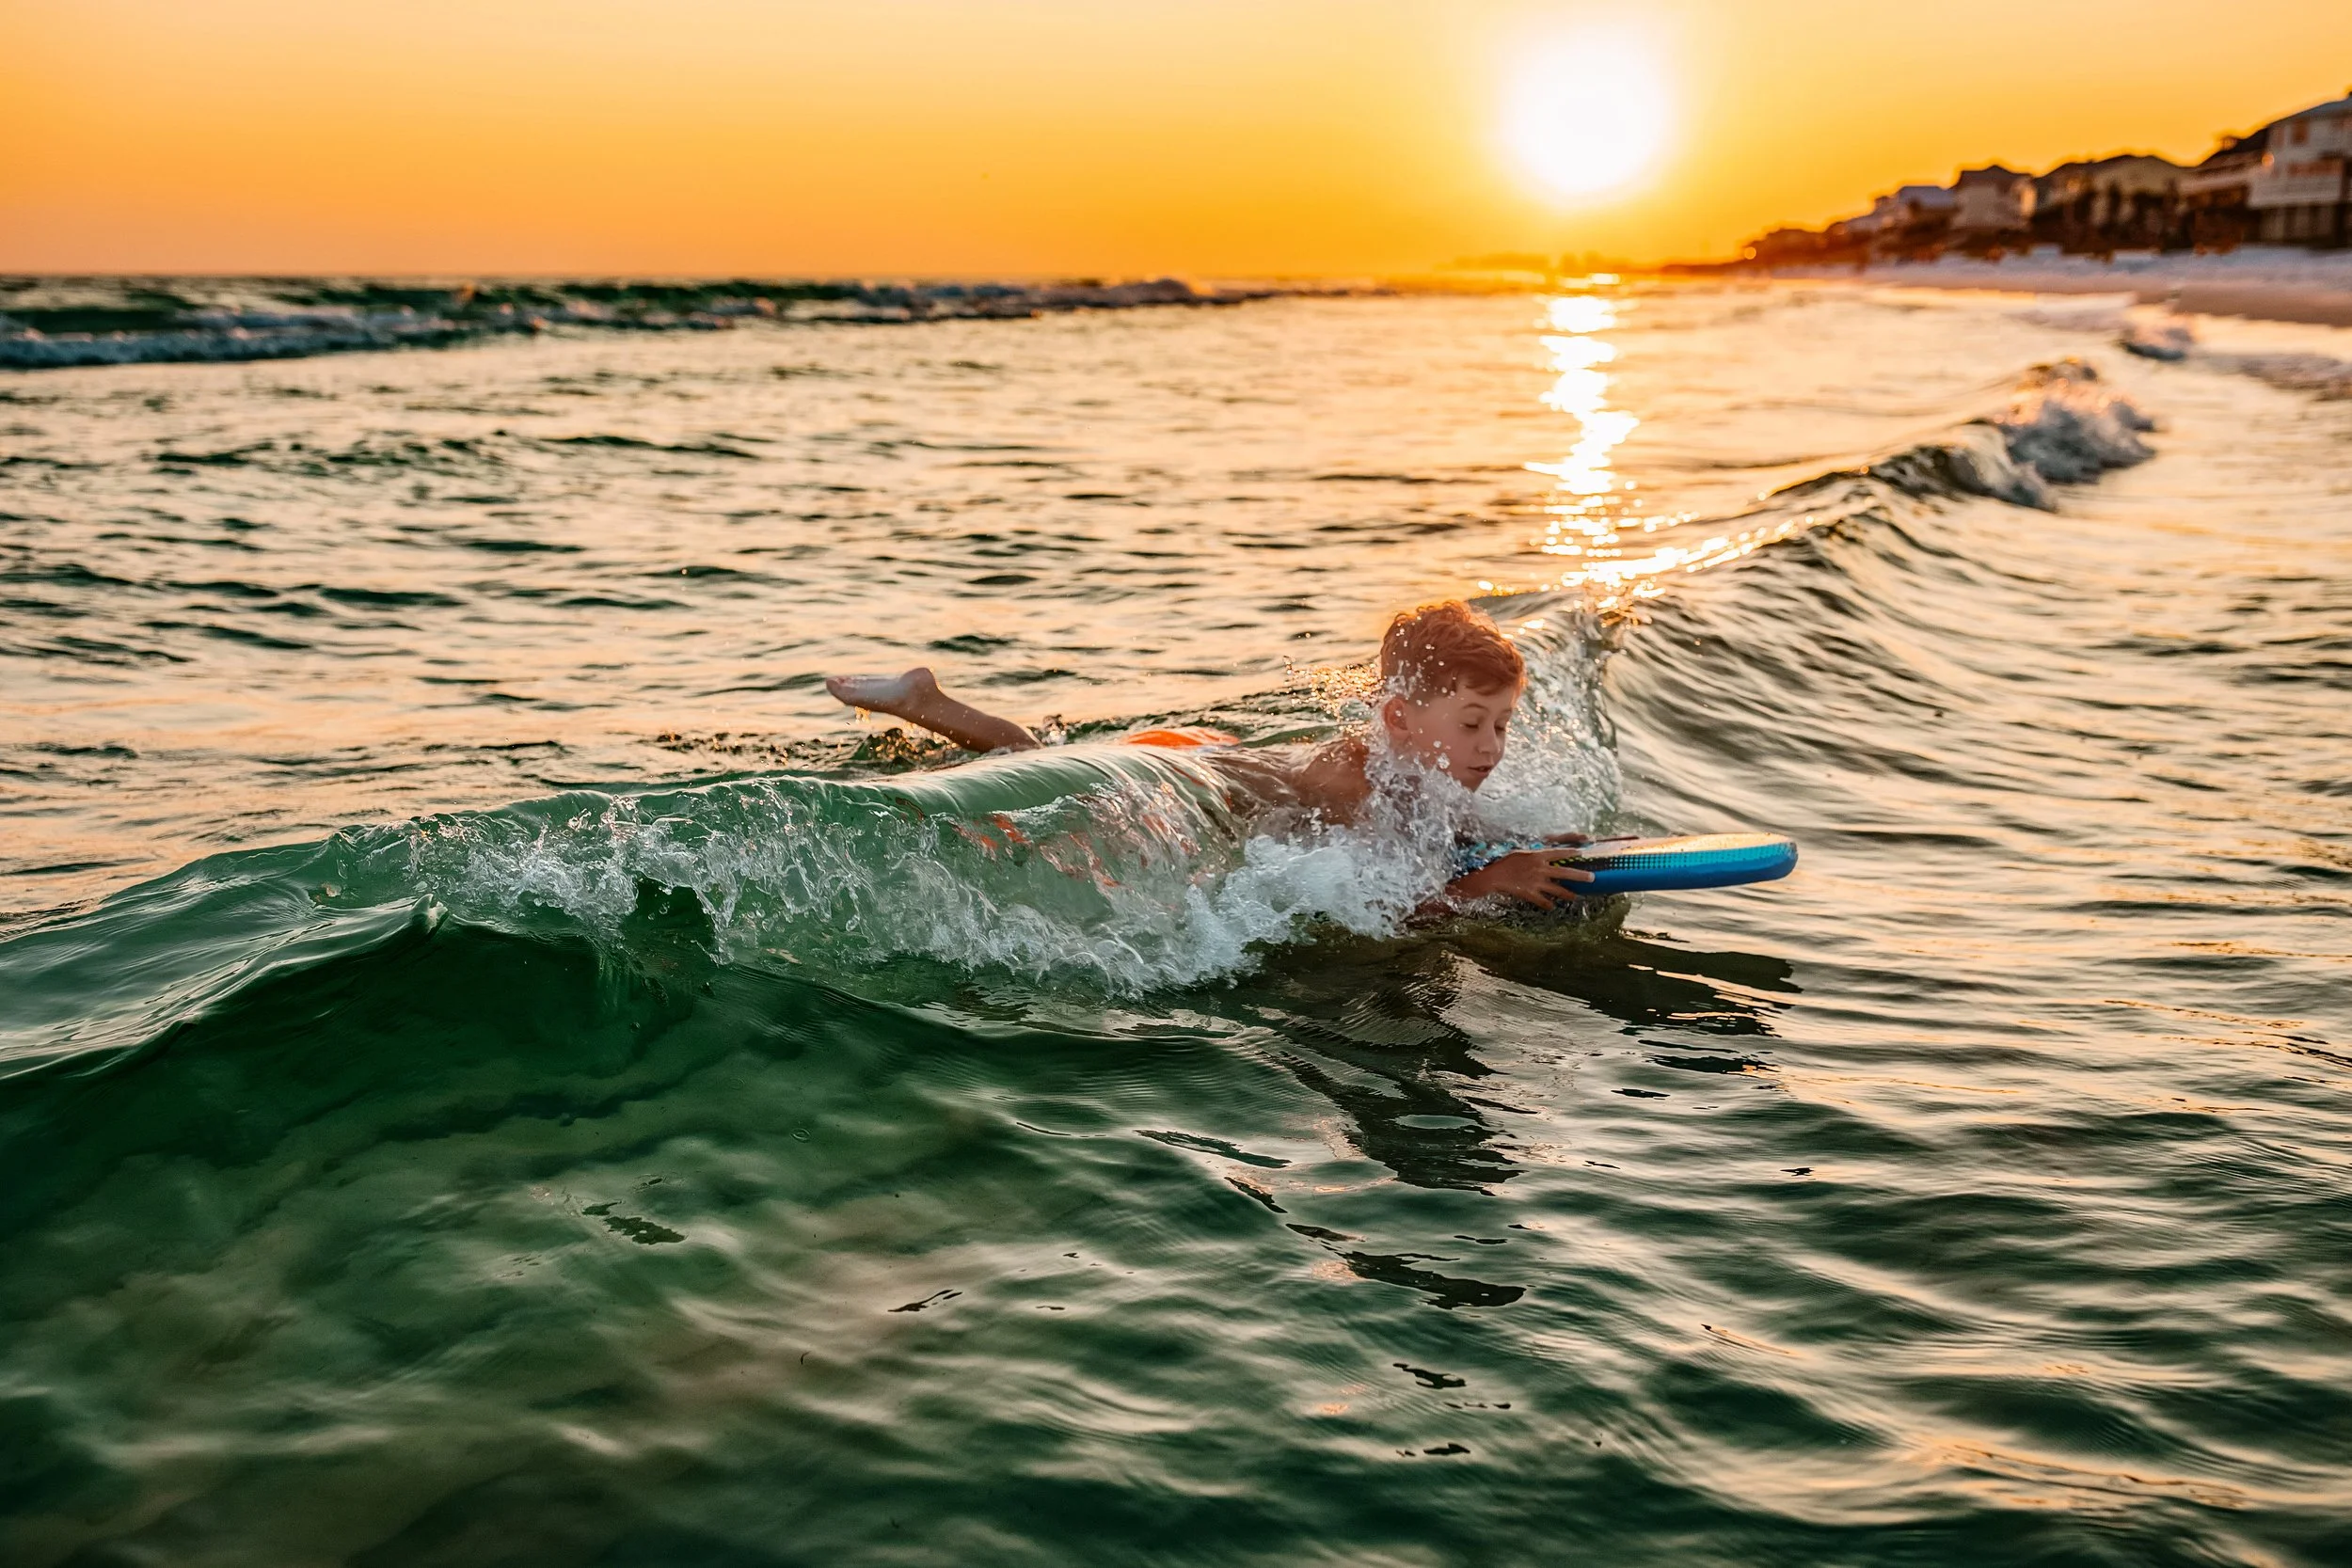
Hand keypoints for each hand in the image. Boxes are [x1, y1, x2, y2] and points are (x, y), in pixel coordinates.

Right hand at [1449, 848, 1595, 909]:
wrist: (1491, 876)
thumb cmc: (1502, 862)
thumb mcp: (1518, 853)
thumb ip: (1531, 856)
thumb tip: (1540, 858)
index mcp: (1536, 855)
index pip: (1559, 853)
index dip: (1571, 854)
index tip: (1583, 854)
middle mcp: (1539, 868)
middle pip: (1565, 872)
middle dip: (1580, 876)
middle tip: (1593, 878)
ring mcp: (1536, 882)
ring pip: (1558, 889)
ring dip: (1569, 894)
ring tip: (1577, 897)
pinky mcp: (1530, 893)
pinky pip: (1543, 901)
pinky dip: (1548, 904)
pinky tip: (1552, 906)